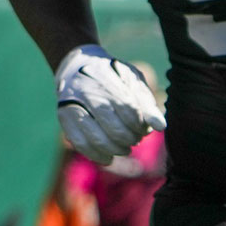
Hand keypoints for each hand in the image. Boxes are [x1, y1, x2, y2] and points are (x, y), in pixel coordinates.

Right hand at [54, 45, 165, 164]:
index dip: (140, 124)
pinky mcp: (64, 119)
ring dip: (117, 149)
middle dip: (131, 139)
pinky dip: (98, 156)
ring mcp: (73, 107)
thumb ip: (146, 103)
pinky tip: (109, 157)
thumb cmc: (112, 77)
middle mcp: (87, 93)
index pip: (129, 110)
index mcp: (107, 80)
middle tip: (136, 139)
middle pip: (114, 128)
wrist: (76, 67)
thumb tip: (160, 127)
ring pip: (98, 140)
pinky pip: (81, 145)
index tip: (145, 128)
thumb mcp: (132, 81)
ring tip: (125, 148)